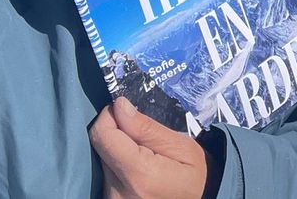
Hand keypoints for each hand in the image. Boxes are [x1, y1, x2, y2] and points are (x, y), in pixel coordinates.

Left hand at [89, 97, 212, 198]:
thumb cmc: (195, 177)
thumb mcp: (182, 146)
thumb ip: (147, 128)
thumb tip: (120, 106)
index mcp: (139, 175)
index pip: (103, 136)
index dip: (110, 116)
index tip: (125, 112)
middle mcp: (118, 193)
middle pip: (101, 147)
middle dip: (118, 135)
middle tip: (144, 139)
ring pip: (102, 160)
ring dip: (119, 151)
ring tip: (145, 157)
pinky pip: (105, 175)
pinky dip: (118, 166)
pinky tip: (137, 170)